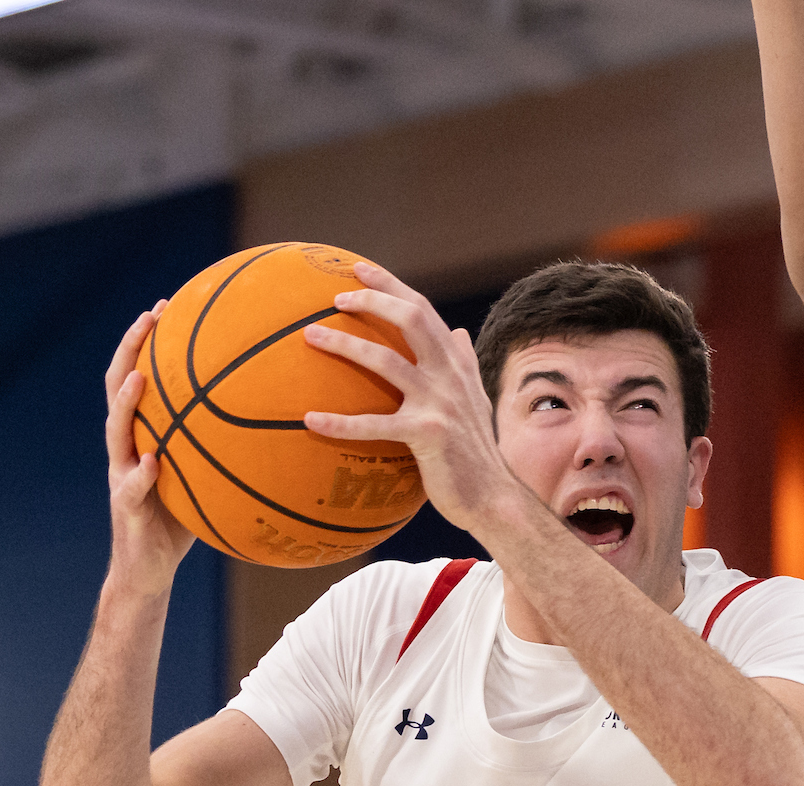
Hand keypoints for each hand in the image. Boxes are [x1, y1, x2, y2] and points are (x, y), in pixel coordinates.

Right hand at [104, 301, 198, 598]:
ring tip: (140, 378)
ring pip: (115, 431)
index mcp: (142, 435)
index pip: (139, 377)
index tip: (165, 305)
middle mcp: (126, 447)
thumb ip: (221, 448)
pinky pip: (131, 487)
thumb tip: (274, 422)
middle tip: (149, 316)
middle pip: (118, 388)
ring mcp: (121, 475)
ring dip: (126, 403)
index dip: (146, 342)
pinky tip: (154, 461)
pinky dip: (141, 473)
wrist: (148, 570)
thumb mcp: (203, 476)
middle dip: (130, 349)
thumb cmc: (181, 520)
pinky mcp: (126, 508)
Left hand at [302, 261, 530, 536]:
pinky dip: (340, 422)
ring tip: (310, 336)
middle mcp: (450, 376)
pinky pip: (374, 425)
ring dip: (346, 344)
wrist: (494, 497)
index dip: (391, 286)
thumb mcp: (476, 400)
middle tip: (335, 298)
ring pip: (386, 361)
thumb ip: (465, 364)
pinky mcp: (428, 435)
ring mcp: (440, 403)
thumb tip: (458, 331)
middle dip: (373, 300)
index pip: (423, 311)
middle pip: (410, 319)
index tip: (358, 269)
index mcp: (456, 365)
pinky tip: (309, 420)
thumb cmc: (477, 453)